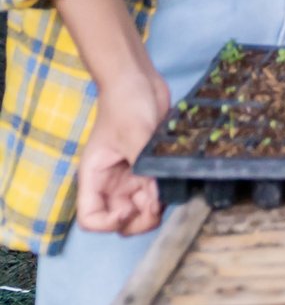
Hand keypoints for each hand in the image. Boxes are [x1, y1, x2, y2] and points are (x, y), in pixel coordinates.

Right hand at [77, 70, 171, 235]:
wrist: (139, 80)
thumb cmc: (125, 103)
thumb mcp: (134, 135)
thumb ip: (143, 167)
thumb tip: (156, 198)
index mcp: (94, 178)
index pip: (90, 218)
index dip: (108, 224)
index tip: (128, 210)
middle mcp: (111, 182)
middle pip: (119, 221)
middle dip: (137, 222)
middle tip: (156, 208)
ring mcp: (131, 176)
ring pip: (140, 210)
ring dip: (154, 210)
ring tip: (167, 192)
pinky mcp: (149, 167)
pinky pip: (157, 192)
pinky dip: (166, 194)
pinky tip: (175, 182)